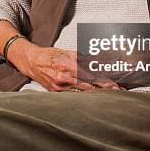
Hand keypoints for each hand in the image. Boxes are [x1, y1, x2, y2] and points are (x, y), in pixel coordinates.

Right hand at [7, 40, 123, 91]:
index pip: (90, 75)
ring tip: (109, 96)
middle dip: (104, 90)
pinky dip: (84, 96)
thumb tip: (100, 59)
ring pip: (82, 93)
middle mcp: (63, 77)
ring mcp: (59, 87)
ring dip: (96, 95)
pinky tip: (93, 99)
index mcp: (67, 65)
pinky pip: (73, 95)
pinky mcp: (56, 93)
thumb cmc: (50, 55)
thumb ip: (84, 57)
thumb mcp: (68, 52)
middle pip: (89, 86)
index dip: (104, 82)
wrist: (31, 61)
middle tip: (118, 92)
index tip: (115, 86)